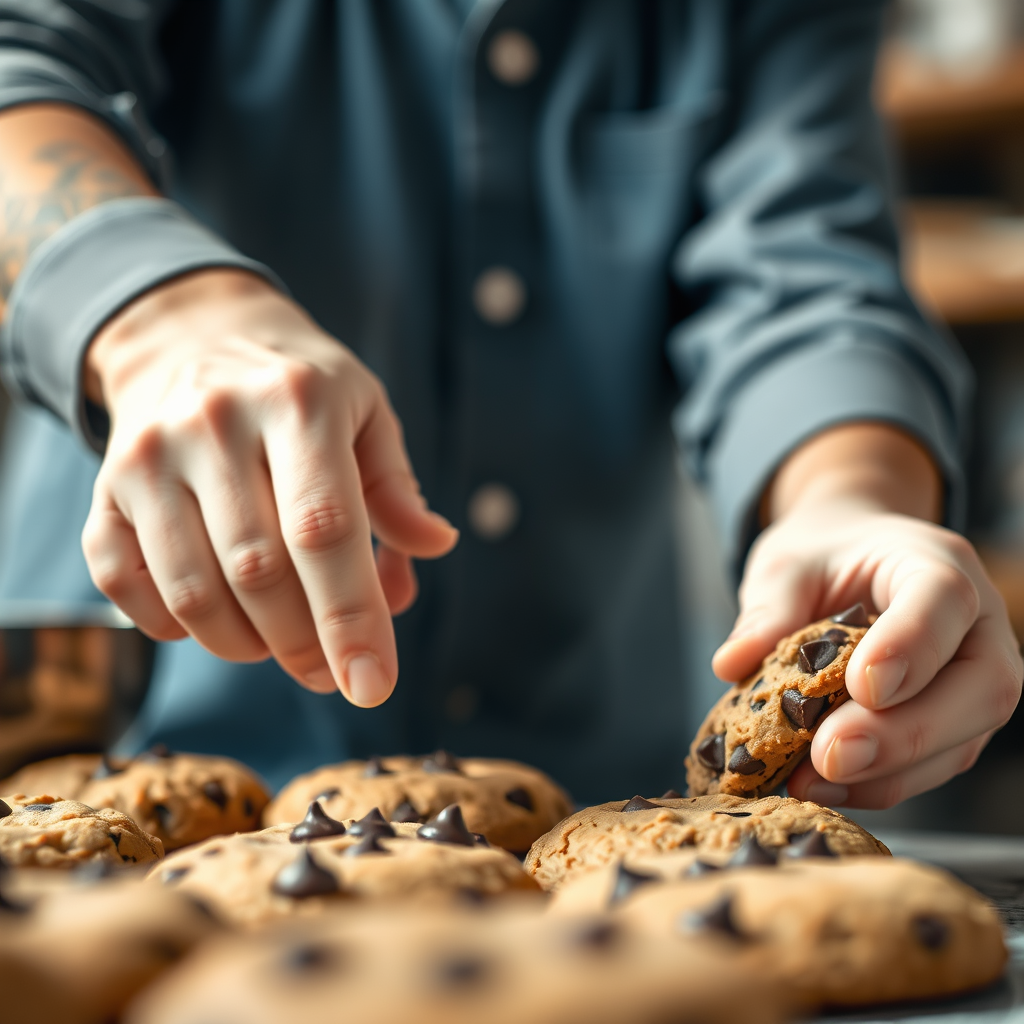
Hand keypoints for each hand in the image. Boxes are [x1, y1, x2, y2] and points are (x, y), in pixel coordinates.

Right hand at [82, 269, 457, 705]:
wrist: (192, 336)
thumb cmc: (299, 387)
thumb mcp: (365, 412)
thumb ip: (396, 486)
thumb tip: (434, 548)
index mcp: (297, 399)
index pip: (324, 528)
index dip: (350, 617)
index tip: (374, 686)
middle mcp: (213, 422)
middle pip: (258, 571)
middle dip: (304, 646)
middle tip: (331, 673)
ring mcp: (147, 456)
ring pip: (193, 593)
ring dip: (245, 645)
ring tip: (280, 644)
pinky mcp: (103, 490)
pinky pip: (125, 587)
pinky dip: (174, 628)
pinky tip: (218, 617)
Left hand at [712, 424, 1021, 808]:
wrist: (844, 565)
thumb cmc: (821, 559)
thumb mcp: (785, 566)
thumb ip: (768, 609)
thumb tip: (731, 664)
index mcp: (935, 563)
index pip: (946, 599)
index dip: (911, 646)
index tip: (862, 687)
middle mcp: (975, 626)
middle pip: (981, 688)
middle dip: (904, 733)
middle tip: (830, 755)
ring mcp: (971, 682)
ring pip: (960, 741)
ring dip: (887, 773)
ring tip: (810, 782)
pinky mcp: (952, 729)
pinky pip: (930, 768)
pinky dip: (876, 785)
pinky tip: (820, 788)